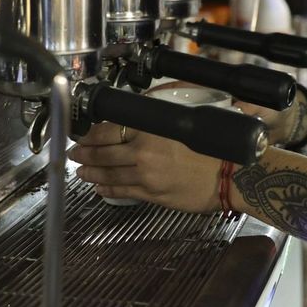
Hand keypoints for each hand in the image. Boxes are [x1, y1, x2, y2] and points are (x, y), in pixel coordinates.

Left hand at [70, 121, 222, 213]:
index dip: (91, 134)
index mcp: (150, 130)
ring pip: (109, 174)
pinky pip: (123, 192)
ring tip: (81, 171)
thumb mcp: (184, 117)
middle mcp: (143, 153)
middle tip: (75, 152)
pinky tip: (99, 188)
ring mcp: (146, 176)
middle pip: (103, 153)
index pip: (107, 130)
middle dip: (85, 153)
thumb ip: (157, 113)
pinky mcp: (153, 194)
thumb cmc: (214, 144)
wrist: (231, 173)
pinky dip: (108, 190)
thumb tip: (138, 111)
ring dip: (91, 172)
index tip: (83, 135)